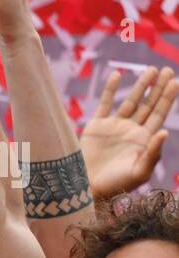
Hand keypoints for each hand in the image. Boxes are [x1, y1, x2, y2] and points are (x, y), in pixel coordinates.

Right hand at [82, 67, 176, 198]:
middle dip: (158, 88)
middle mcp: (131, 130)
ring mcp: (114, 127)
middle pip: (148, 104)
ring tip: (151, 70)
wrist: (87, 187)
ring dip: (141, 86)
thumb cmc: (116, 184)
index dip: (167, 98)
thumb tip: (164, 132)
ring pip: (130, 101)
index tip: (175, 82)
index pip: (159, 114)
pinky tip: (118, 75)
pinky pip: (105, 104)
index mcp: (144, 140)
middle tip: (167, 70)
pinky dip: (111, 89)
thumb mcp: (140, 172)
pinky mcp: (96, 127)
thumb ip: (153, 153)